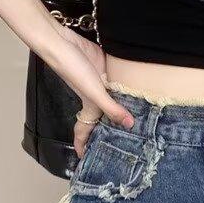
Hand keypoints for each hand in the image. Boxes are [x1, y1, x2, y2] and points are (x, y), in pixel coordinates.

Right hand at [40, 21, 134, 157]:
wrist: (64, 43)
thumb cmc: (73, 69)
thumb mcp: (94, 92)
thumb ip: (112, 108)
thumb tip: (129, 125)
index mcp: (90, 106)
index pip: (84, 130)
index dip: (83, 145)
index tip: (84, 159)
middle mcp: (96, 97)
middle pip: (102, 117)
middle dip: (107, 129)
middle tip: (121, 144)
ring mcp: (101, 83)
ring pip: (113, 99)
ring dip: (121, 107)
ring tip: (137, 121)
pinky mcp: (106, 69)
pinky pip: (117, 82)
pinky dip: (126, 88)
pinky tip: (138, 92)